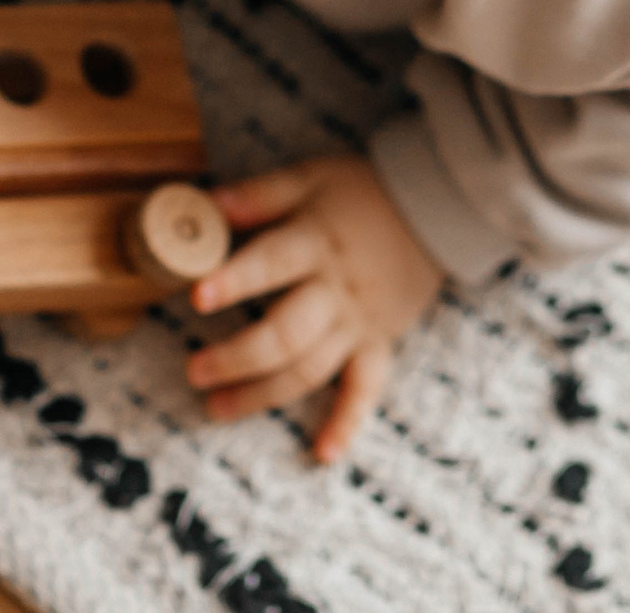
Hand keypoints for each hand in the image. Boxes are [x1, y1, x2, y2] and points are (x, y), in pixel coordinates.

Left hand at [185, 155, 444, 462]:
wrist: (434, 210)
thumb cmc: (360, 191)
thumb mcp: (310, 177)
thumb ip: (260, 194)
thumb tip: (208, 205)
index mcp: (315, 242)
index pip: (272, 262)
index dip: (235, 279)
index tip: (197, 296)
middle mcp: (335, 289)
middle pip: (286, 333)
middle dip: (237, 357)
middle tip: (194, 371)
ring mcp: (358, 322)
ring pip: (310, 368)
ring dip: (263, 394)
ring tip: (217, 408)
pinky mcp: (378, 343)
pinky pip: (366, 389)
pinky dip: (347, 422)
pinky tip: (324, 452)